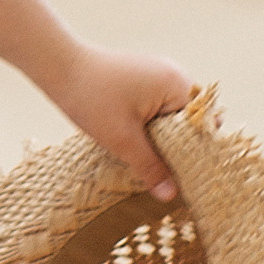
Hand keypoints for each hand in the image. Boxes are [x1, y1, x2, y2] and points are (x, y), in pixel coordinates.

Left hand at [46, 43, 194, 199]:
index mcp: (178, 85)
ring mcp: (158, 75)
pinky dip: (151, 126)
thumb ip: (150, 167)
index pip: (203, 124)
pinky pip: (157, 108)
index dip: (197, 150)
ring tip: (150, 160)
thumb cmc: (92, 99)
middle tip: (167, 173)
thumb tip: (171, 196)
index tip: (185, 175)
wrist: (59, 67)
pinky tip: (137, 142)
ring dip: (162, 138)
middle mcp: (174, 76)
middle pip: (189, 121)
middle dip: (179, 146)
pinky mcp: (142, 79)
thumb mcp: (122, 140)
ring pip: (171, 117)